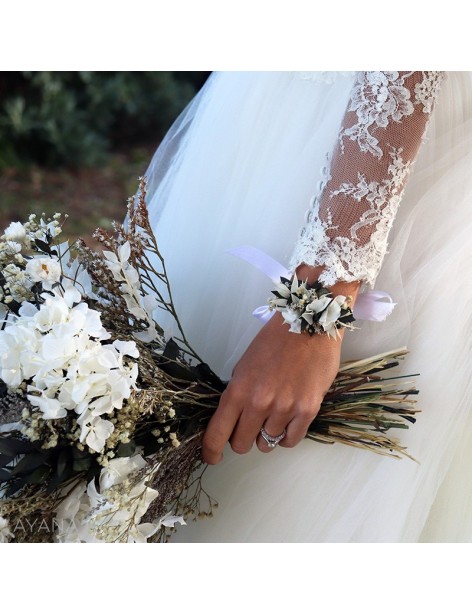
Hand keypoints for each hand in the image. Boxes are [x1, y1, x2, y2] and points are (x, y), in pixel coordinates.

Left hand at [202, 266, 359, 464]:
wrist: (309, 325)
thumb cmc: (274, 341)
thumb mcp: (244, 365)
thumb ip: (238, 394)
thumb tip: (234, 419)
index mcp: (238, 390)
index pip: (217, 433)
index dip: (211, 451)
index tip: (212, 457)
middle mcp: (259, 404)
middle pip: (241, 444)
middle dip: (242, 439)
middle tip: (249, 427)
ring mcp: (284, 409)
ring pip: (267, 444)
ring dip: (266, 435)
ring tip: (274, 416)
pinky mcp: (307, 411)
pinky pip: (291, 440)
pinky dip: (286, 436)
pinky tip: (288, 422)